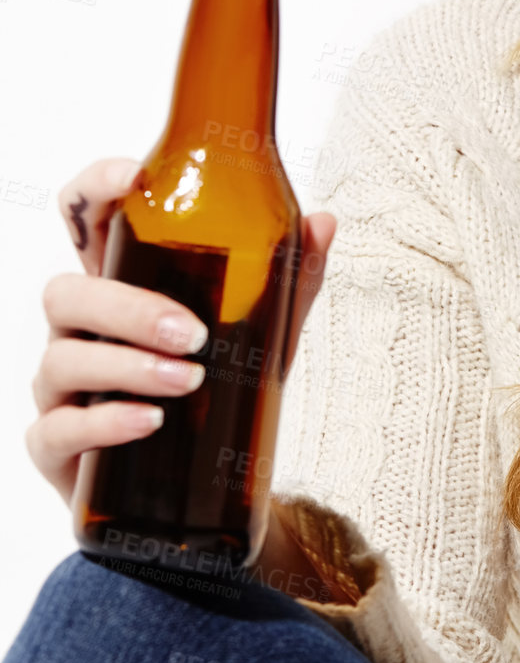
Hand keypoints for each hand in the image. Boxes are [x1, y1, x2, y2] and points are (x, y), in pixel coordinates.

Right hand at [28, 155, 336, 507]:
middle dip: (127, 308)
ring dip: (126, 368)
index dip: (95, 188)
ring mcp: (60, 388)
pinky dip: (103, 423)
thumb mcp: (264, 331)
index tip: (133, 178)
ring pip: (61, 360)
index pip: (85, 221)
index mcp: (120, 285)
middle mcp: (80, 331)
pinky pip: (56, 430)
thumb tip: (321, 222)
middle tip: (193, 334)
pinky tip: (148, 422)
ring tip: (188, 382)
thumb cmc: (220, 390)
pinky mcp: (56, 446)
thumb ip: (289, 278)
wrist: (206, 484)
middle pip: (66, 293)